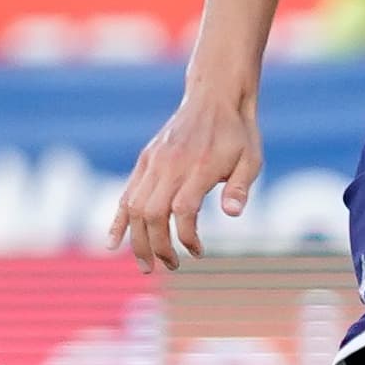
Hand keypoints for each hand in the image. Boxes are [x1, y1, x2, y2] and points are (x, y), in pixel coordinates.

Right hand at [108, 90, 262, 269]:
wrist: (214, 97)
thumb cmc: (238, 133)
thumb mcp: (252, 159)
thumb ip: (240, 187)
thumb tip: (233, 215)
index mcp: (199, 167)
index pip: (183, 210)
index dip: (186, 237)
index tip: (198, 252)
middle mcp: (171, 165)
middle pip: (153, 213)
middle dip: (158, 247)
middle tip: (170, 267)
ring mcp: (154, 162)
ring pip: (135, 207)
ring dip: (137, 240)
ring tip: (146, 266)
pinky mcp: (145, 160)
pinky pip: (127, 193)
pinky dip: (118, 219)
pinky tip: (112, 242)